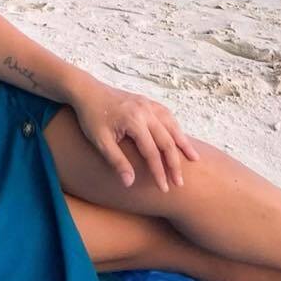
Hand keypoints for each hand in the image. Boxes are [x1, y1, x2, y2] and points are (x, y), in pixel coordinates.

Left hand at [71, 80, 200, 192]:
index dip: (159, 172)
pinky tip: (180, 137)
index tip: (164, 189)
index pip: (152, 152)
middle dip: (174, 163)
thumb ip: (116, 161)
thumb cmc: (91, 117)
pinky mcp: (147, 101)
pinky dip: (175, 127)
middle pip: (166, 140)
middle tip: (180, 182)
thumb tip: (130, 183)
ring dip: (183, 143)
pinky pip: (167, 115)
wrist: (87, 91)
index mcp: (134, 120)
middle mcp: (145, 110)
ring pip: (171, 125)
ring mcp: (147, 104)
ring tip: (193, 159)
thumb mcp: (100, 141)